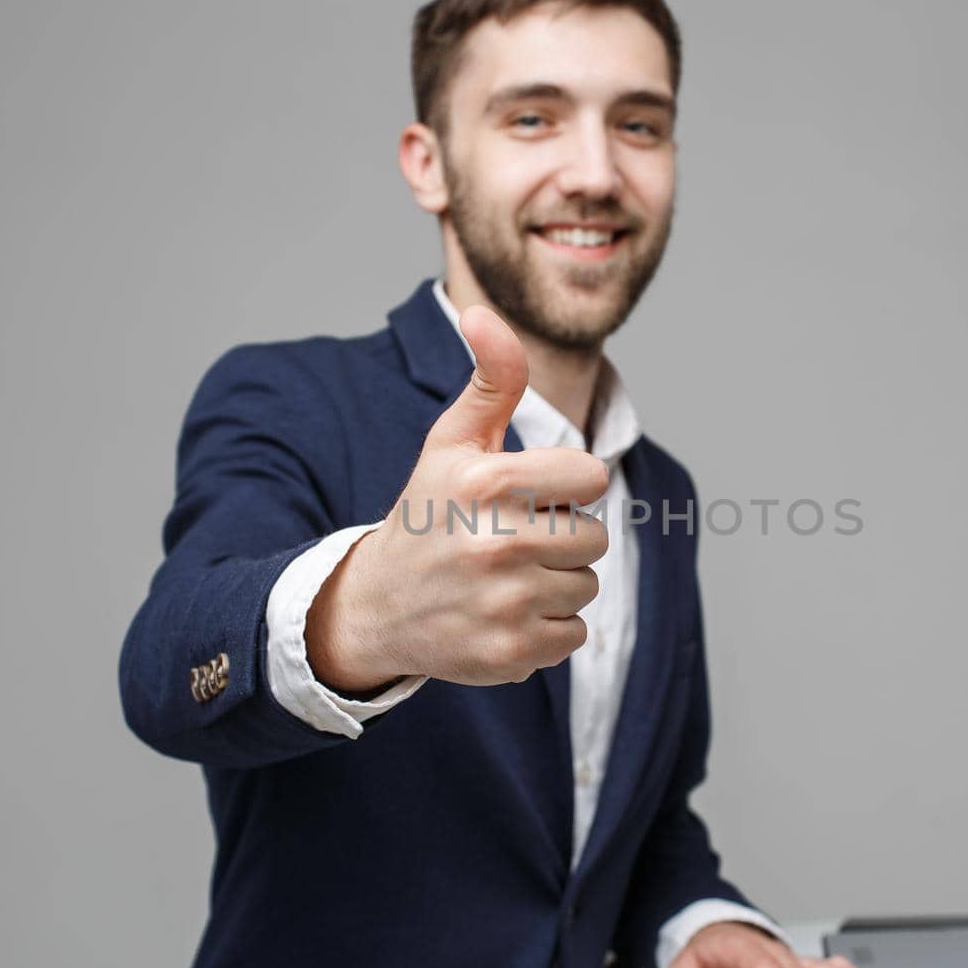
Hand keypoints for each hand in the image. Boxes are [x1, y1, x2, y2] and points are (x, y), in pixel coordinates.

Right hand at [306, 304, 609, 691]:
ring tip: (502, 578)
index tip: (530, 494)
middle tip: (508, 540)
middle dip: (560, 537)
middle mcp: (495, 544)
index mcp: (486, 483)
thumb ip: (490, 380)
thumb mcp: (450, 443)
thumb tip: (484, 312)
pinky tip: (502, 614)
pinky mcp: (510, 655)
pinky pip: (573, 634)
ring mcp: (503, 604)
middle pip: (593, 537)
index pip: (593, 476)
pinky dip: (546, 629)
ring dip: (554, 583)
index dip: (566, 485)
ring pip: (585, 585)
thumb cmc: (425, 515)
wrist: (373, 608)